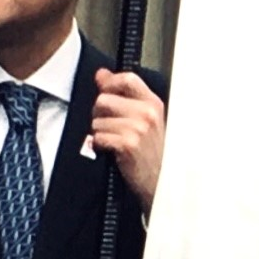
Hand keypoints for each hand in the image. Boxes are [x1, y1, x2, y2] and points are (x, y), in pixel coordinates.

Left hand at [90, 69, 166, 208]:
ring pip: (97, 120)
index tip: (104, 90)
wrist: (161, 183)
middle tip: (109, 126)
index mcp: (153, 104)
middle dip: (99, 114)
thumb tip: (101, 74)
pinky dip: (100, 146)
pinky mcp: (128, 145)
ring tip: (113, 142)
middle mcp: (147, 113)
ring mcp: (138, 129)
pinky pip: (98, 137)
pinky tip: (111, 151)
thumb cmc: (152, 153)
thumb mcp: (145, 120)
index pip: (128, 79)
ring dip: (99, 133)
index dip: (109, 83)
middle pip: (104, 99)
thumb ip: (123, 96)